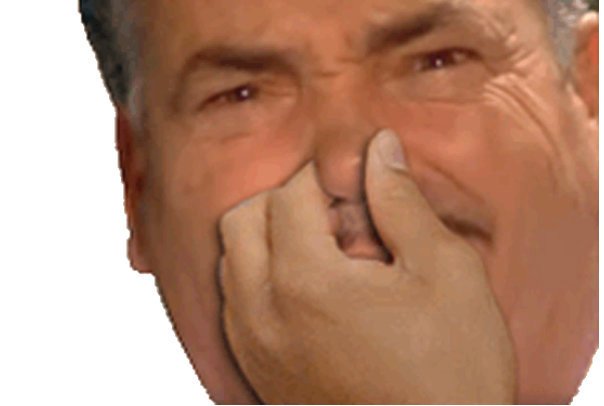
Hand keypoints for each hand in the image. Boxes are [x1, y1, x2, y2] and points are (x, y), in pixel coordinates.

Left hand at [219, 129, 515, 403]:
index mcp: (305, 282)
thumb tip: (379, 148)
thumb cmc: (452, 369)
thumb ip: (401, 201)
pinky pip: (235, 302)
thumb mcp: (444, 272)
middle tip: (337, 212)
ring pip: (232, 260)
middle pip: (243, 219)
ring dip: (268, 237)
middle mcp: (262, 313)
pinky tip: (308, 287)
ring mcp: (253, 346)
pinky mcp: (258, 371)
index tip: (356, 181)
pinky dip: (260, 277)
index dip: (326, 175)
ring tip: (324, 248)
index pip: (291, 194)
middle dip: (285, 201)